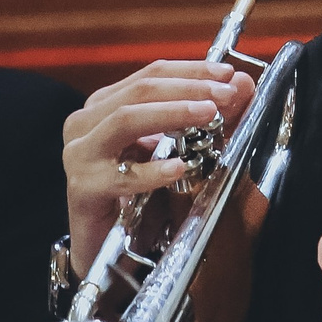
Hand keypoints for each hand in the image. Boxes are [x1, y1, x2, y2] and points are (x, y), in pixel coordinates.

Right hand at [62, 60, 254, 260]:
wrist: (104, 250)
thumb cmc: (137, 196)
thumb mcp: (174, 149)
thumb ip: (206, 117)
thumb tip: (241, 83)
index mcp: (106, 106)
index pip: (151, 74)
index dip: (192, 70)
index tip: (228, 74)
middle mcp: (87, 123)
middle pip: (140, 91)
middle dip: (188, 88)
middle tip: (224, 94)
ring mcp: (80, 154)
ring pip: (126, 119)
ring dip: (171, 113)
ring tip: (206, 115)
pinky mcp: (82, 188)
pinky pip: (121, 175)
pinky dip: (153, 170)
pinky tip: (179, 168)